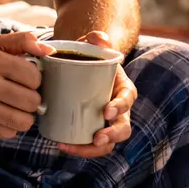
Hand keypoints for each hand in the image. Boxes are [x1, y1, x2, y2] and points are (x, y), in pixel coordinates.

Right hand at [0, 31, 51, 138]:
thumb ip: (22, 41)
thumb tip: (48, 51)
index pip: (34, 77)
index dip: (34, 78)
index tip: (25, 78)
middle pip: (32, 101)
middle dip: (31, 98)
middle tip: (21, 94)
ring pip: (24, 121)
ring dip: (24, 115)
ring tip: (15, 106)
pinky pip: (10, 133)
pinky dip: (10, 126)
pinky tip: (2, 114)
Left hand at [55, 29, 135, 157]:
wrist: (81, 67)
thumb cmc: (91, 58)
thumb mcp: (94, 47)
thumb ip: (97, 40)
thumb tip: (98, 37)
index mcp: (123, 90)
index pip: (127, 100)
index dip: (120, 107)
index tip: (107, 110)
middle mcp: (118, 110)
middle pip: (123, 128)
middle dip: (112, 135)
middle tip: (97, 138)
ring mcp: (105, 123)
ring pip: (107, 144)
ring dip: (91, 149)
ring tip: (70, 147)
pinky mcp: (91, 130)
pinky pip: (90, 145)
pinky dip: (78, 148)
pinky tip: (61, 145)